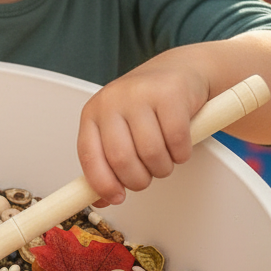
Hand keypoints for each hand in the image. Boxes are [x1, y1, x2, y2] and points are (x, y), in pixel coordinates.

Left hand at [76, 53, 209, 206]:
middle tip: (147, 177)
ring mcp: (140, 95)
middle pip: (120, 159)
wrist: (178, 71)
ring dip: (162, 168)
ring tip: (164, 158)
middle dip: (138, 180)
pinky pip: (176, 141)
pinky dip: (181, 153)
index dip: (102, 183)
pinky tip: (179, 146)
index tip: (117, 197)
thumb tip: (101, 200)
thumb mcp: (119, 130)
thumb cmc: (145, 106)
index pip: (89, 155)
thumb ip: (107, 162)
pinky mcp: (170, 94)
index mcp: (93, 113)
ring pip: (151, 153)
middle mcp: (112, 101)